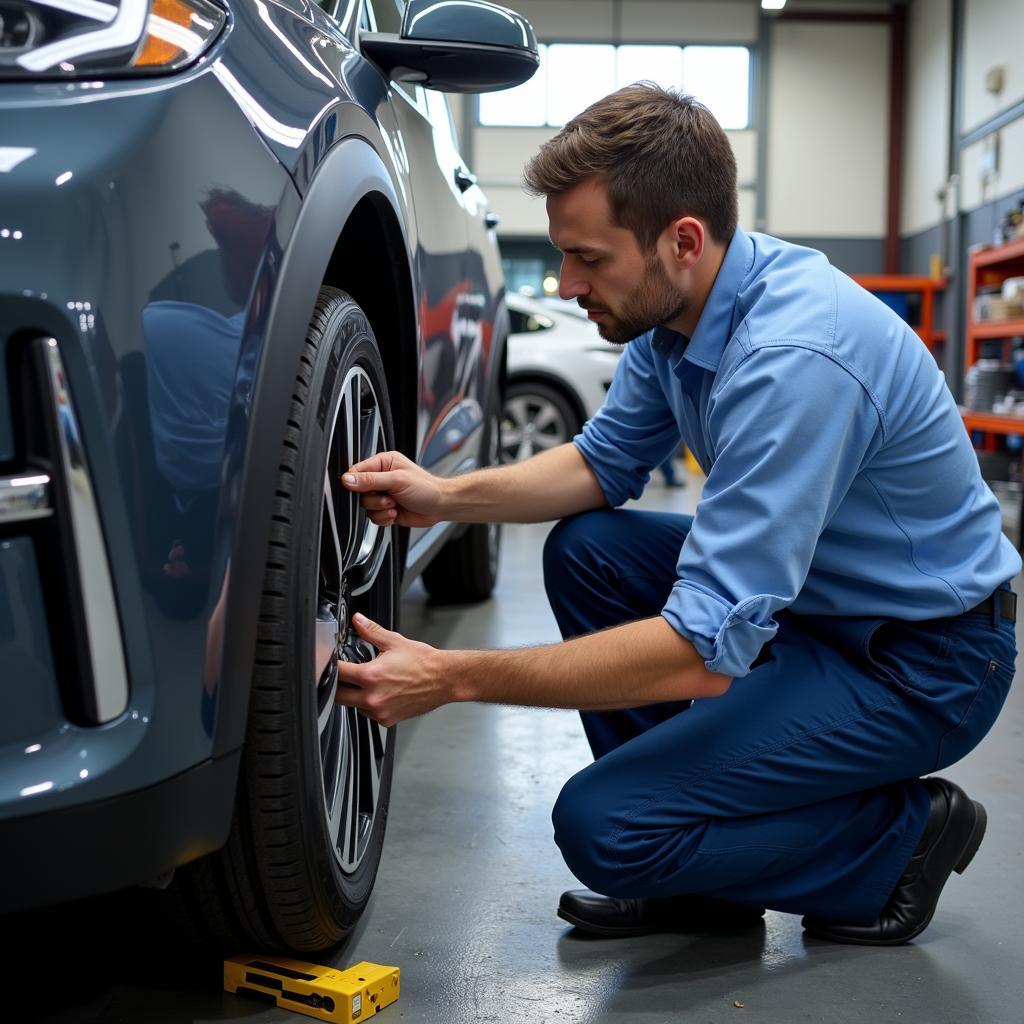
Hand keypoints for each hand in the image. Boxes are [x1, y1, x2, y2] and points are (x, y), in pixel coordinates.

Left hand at [335, 613, 452, 725]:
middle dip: (337, 686)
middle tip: (343, 676)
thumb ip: (371, 631)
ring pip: (353, 706)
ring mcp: (380, 711)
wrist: (443, 679)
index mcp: (371, 676)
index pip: (338, 673)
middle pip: (338, 697)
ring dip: (354, 696)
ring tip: (368, 683)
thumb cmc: (423, 662)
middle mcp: (373, 697)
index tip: (331, 663)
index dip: (331, 666)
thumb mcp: (394, 641)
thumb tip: (358, 620)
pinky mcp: (387, 720)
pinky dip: (369, 705)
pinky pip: (368, 714)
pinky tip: (380, 693)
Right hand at [341, 450, 443, 527]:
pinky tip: (395, 513)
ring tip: (394, 505)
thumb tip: (348, 479)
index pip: (356, 471)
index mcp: (383, 463)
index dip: (355, 483)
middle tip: (389, 499)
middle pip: (359, 492)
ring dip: (380, 510)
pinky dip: (383, 518)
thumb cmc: (426, 488)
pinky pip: (373, 517)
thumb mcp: (397, 480)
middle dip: (374, 500)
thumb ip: (371, 480)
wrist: (441, 506)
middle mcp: (381, 478)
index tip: (365, 490)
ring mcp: (383, 495)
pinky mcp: (386, 509)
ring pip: (365, 507)